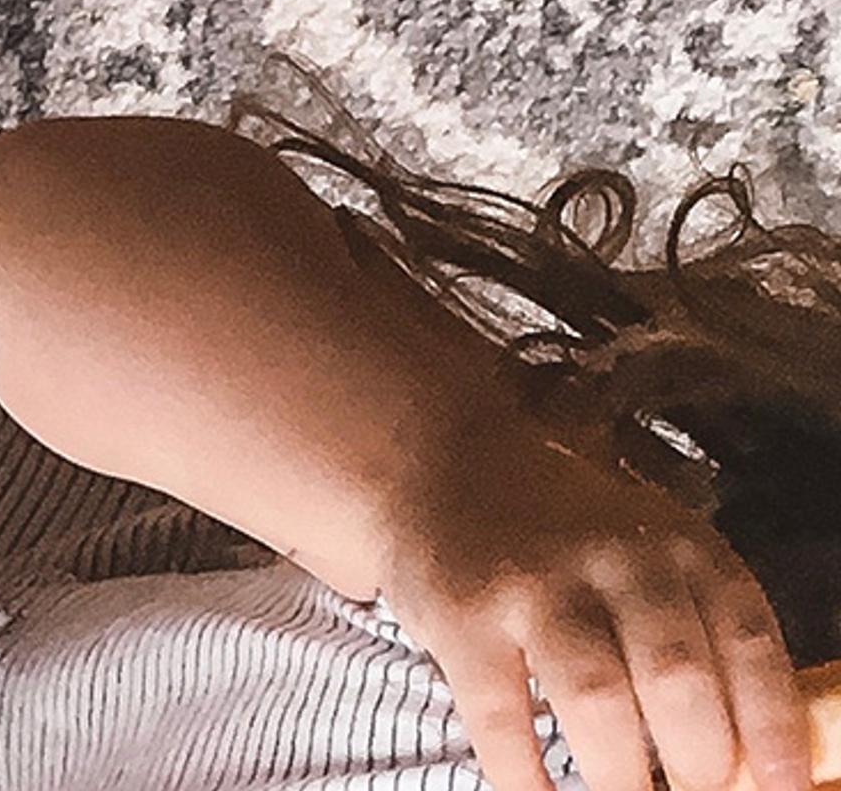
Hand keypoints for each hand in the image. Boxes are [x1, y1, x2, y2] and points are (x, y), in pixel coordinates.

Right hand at [375, 426, 807, 790]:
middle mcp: (616, 558)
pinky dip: (523, 774)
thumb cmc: (570, 537)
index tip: (781, 789)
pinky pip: (499, 714)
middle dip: (698, 764)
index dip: (772, 729)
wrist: (441, 465)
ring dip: (620, 775)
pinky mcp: (460, 616)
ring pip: (596, 695)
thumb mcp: (657, 556)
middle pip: (676, 676)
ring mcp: (534, 585)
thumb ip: (704, 637)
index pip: (749, 645)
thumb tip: (743, 765)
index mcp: (685, 549)